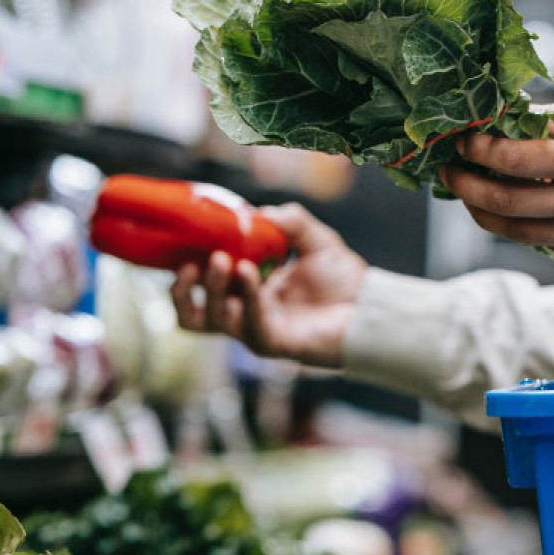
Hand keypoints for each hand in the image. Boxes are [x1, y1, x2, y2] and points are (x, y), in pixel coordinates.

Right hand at [171, 203, 367, 367]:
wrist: (370, 307)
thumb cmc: (344, 280)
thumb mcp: (315, 239)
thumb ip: (289, 220)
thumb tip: (258, 212)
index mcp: (248, 288)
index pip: (203, 281)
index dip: (187, 264)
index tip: (183, 240)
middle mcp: (245, 311)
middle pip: (193, 310)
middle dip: (184, 285)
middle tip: (190, 260)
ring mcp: (254, 329)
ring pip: (209, 320)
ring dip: (210, 289)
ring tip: (221, 260)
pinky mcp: (270, 343)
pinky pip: (246, 323)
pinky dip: (245, 296)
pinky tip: (247, 272)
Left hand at [441, 95, 553, 269]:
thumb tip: (506, 118)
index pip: (520, 158)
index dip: (482, 150)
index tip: (462, 140)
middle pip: (509, 203)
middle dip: (467, 187)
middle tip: (448, 173)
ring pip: (519, 233)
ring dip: (484, 214)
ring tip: (467, 196)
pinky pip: (547, 247)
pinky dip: (521, 229)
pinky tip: (509, 211)